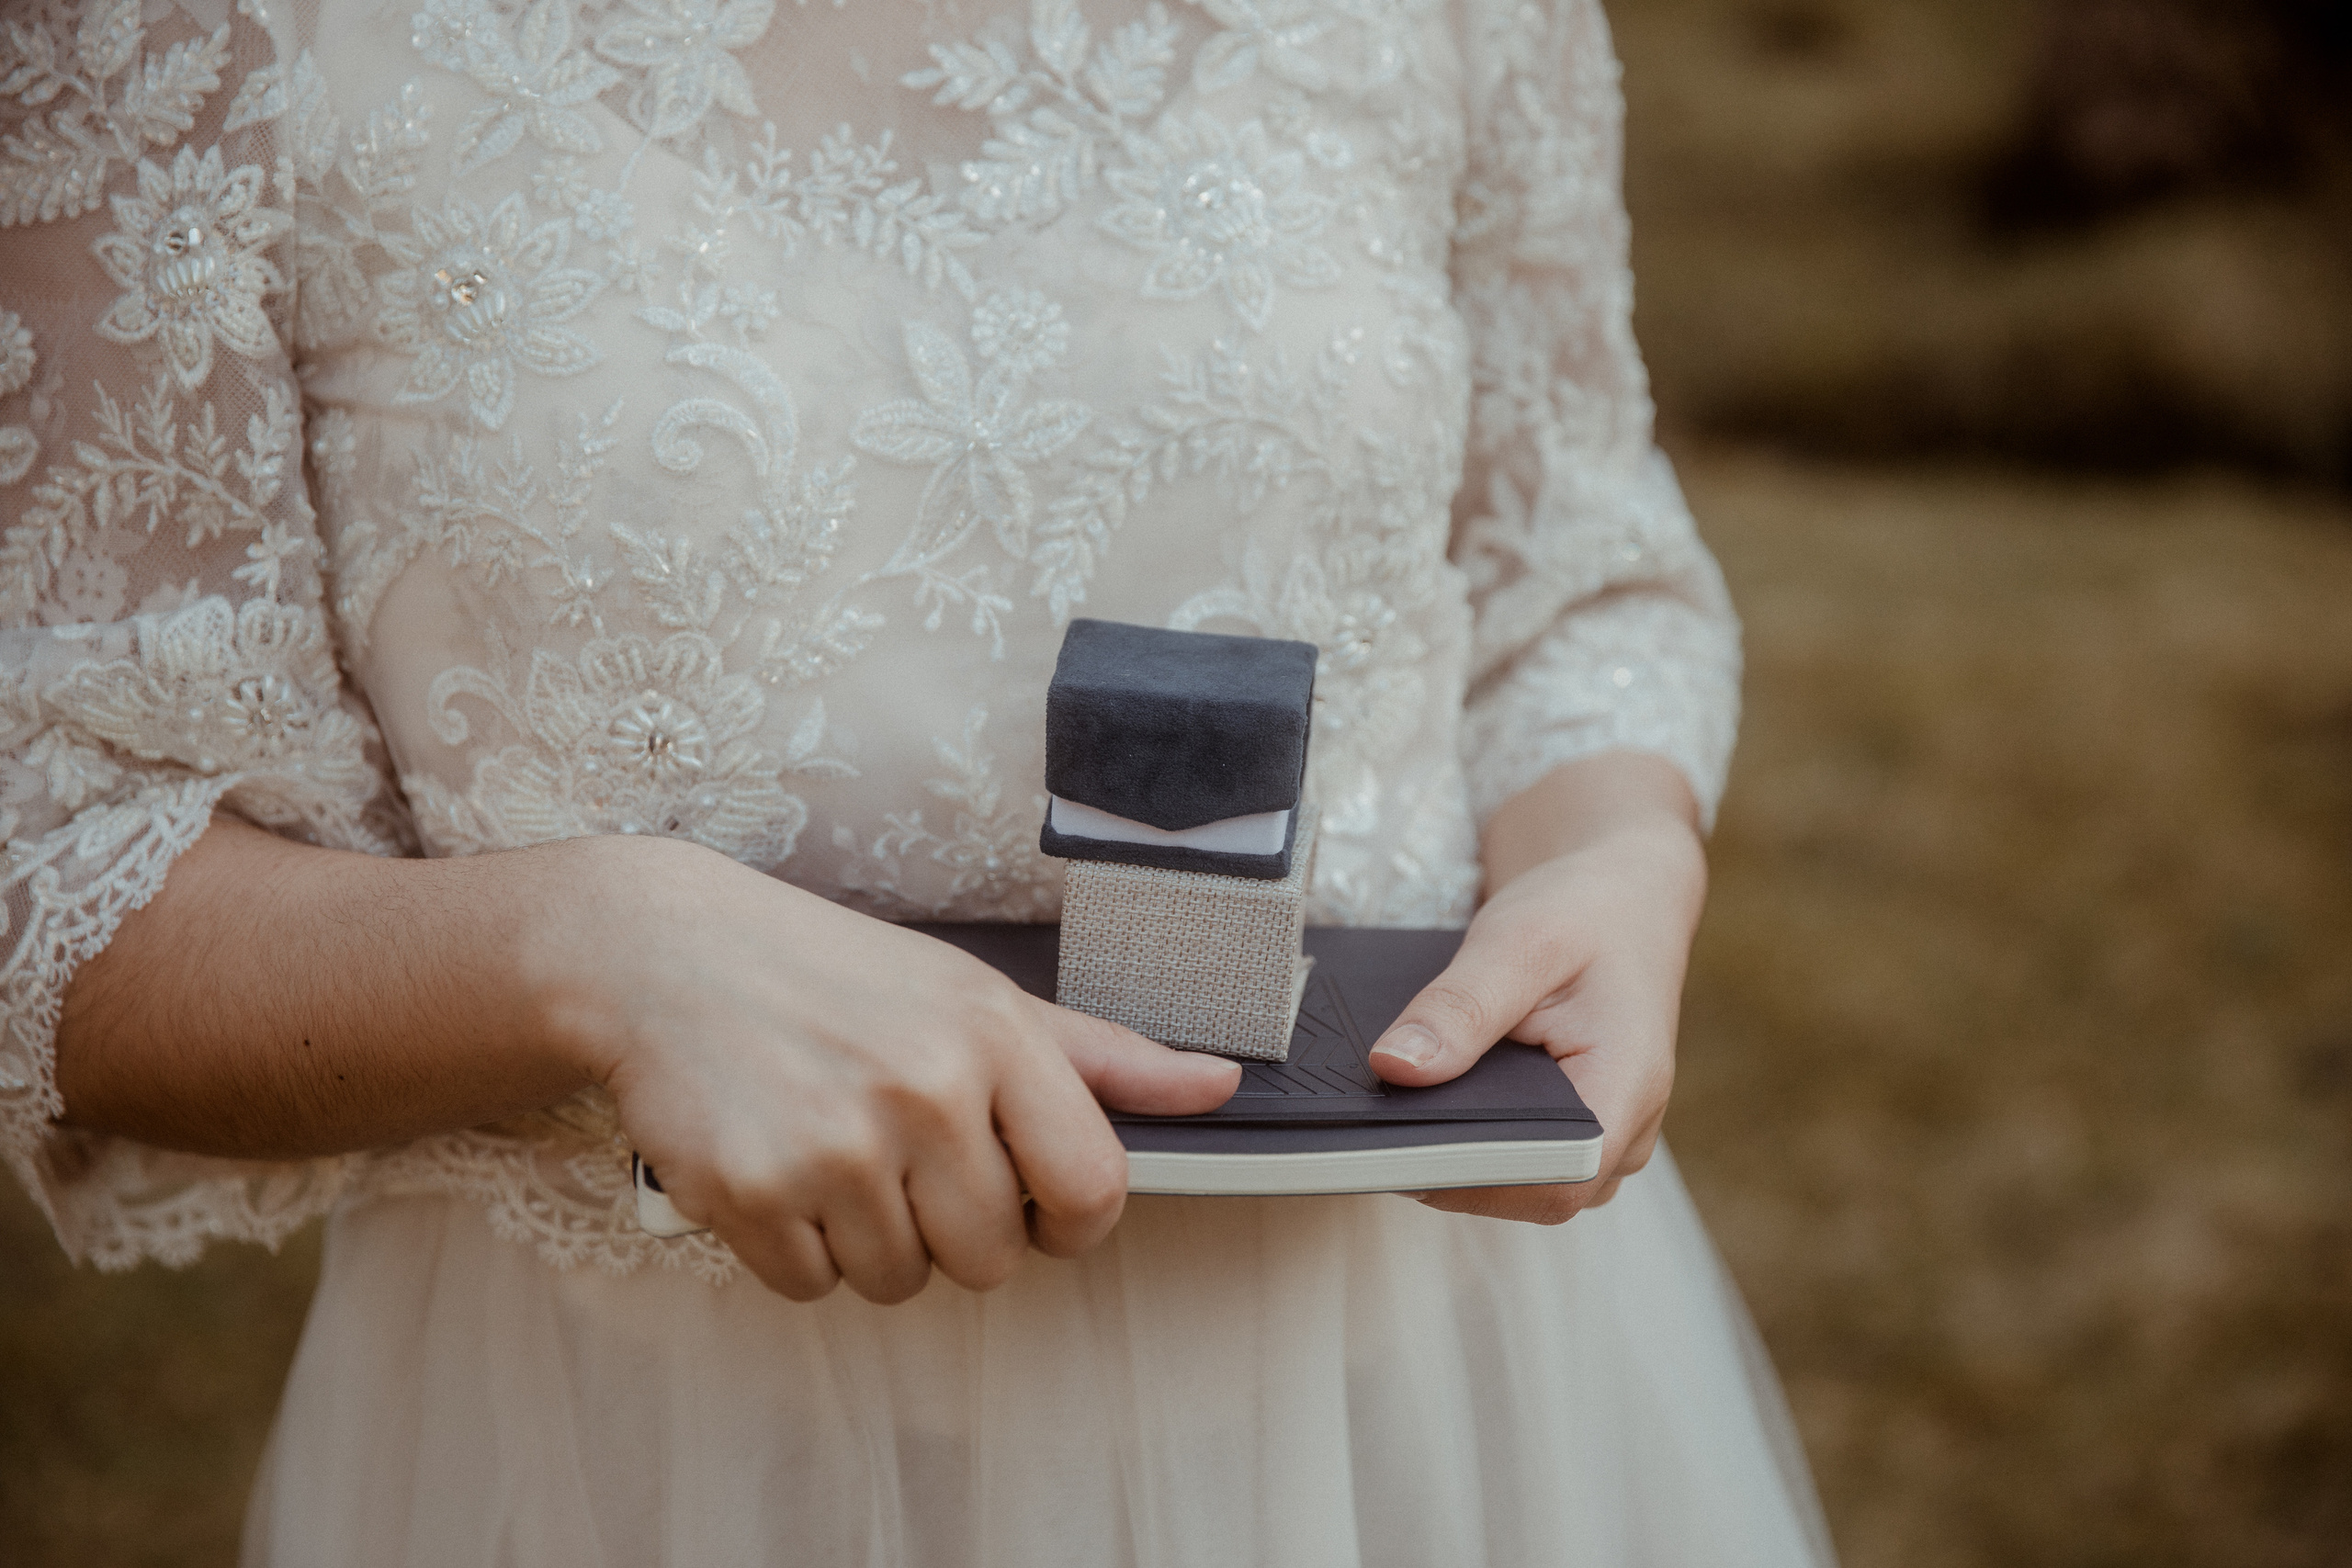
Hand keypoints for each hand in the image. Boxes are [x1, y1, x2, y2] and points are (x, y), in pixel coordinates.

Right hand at [530, 836, 1239, 1302]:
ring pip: (901, 1281)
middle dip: (955, 1227)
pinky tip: (782, 1169)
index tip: (1036, 1205)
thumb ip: (1101, 1057)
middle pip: (993, 1259)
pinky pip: (814, 1288)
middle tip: (906, 1157)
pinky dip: (800, 1249)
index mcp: (994, 1034)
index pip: (1093, 1188)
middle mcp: (924, 1088)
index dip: (1071, 1221)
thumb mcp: (975, 993)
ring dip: (873, 1239)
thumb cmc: (835, 975)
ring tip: (837, 1151)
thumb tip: (1217, 1087)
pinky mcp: (752, 1192)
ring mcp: (836, 1145)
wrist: (663, 954)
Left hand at [1367, 755, 1706, 1223]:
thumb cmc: (1583, 911)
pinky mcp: (1569, 1132)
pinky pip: (1514, 1157)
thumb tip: (1394, 1068)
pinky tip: (1419, 1104)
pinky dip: (1465, 1137)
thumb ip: (1459, 1007)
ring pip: (1517, 1182)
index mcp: (1628, 1087)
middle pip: (1528, 1191)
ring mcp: (1599, 1141)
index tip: (1396, 1151)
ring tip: (1390, 1112)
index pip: (1552, 1181)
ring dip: (1454, 1155)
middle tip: (1372, 1127)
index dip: (1473, 1180)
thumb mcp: (1517, 939)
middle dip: (1450, 1167)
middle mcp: (1624, 1133)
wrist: (1619, 899)